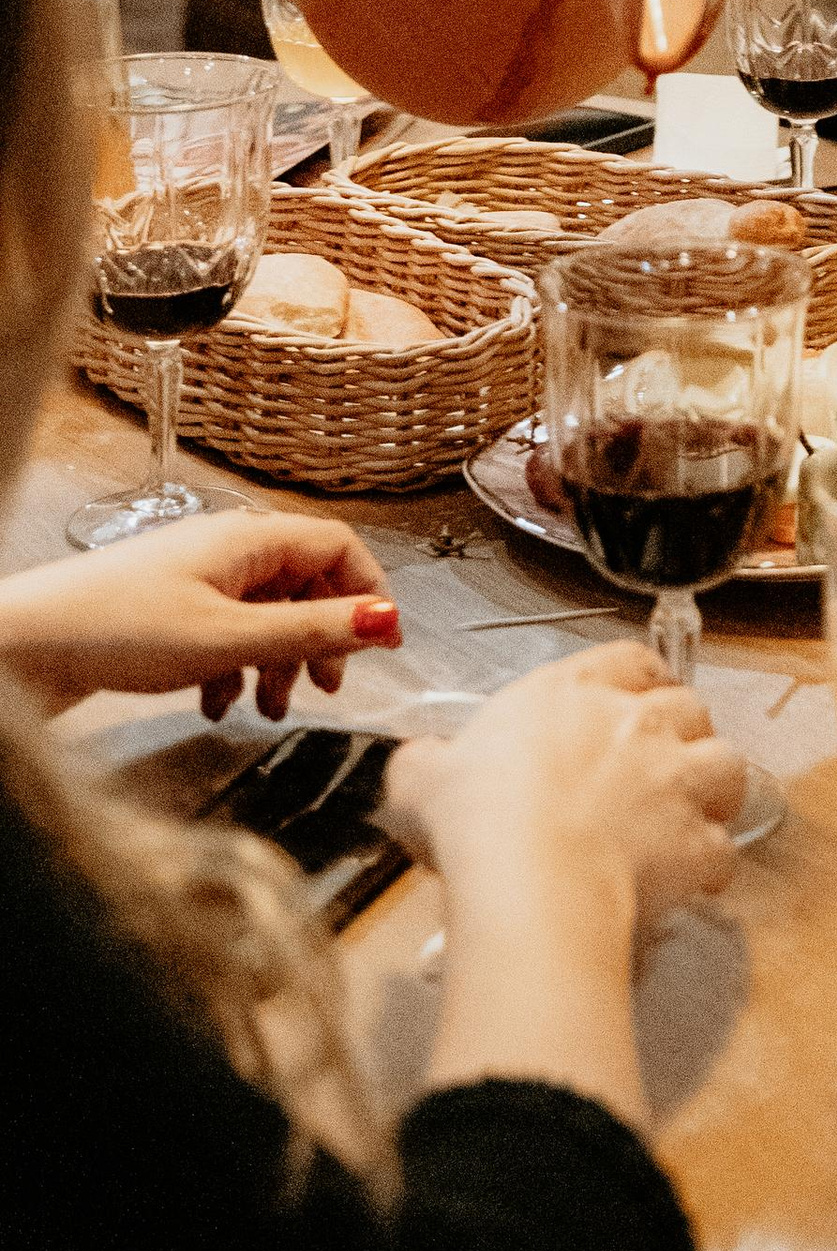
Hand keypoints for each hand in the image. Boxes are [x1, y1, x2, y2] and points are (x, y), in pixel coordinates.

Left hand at [0, 513, 397, 720]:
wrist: (28, 646)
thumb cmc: (120, 629)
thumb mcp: (229, 638)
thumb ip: (310, 632)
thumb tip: (386, 619)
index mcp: (250, 539)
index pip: (337, 547)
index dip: (368, 592)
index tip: (386, 644)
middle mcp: (228, 550)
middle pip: (303, 583)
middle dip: (321, 638)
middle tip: (327, 689)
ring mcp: (196, 579)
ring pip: (264, 614)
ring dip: (276, 662)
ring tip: (267, 711)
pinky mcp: (168, 611)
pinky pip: (225, 633)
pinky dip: (233, 668)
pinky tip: (216, 704)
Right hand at [388, 642, 745, 936]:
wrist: (526, 878)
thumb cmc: (475, 819)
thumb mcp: (422, 779)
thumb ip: (428, 763)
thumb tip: (422, 766)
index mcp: (574, 691)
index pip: (631, 660)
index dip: (641, 680)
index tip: (639, 702)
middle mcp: (637, 722)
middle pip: (689, 708)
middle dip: (682, 737)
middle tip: (659, 772)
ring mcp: (676, 778)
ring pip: (727, 765)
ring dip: (714, 791)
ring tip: (691, 819)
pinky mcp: (698, 841)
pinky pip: (722, 849)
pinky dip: (709, 865)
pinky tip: (686, 884)